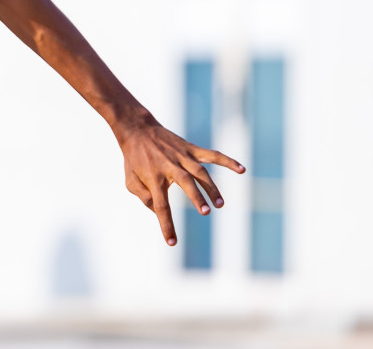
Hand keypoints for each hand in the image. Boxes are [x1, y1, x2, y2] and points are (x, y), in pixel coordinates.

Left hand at [118, 119, 244, 245]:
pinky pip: (212, 155)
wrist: (138, 129)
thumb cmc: (134, 159)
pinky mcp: (191, 149)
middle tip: (206, 212)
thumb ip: (144, 197)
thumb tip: (158, 210)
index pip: (160, 205)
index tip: (172, 242)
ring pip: (200, 172)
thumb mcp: (131, 180)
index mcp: (153, 177)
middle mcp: (169, 166)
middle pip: (185, 182)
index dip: (166, 224)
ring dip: (211, 187)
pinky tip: (242, 170)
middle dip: (196, 196)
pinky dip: (227, 161)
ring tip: (221, 204)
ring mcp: (182, 156)